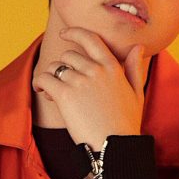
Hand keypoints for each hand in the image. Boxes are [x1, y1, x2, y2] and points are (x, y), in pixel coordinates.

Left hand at [31, 27, 147, 150]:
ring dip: (52, 77)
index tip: (64, 34)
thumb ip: (134, 68)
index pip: (91, 39)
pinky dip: (40, 83)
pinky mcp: (66, 95)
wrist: (116, 146)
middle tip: (63, 83)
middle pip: (69, 55)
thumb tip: (138, 47)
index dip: (74, 32)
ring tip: (55, 94)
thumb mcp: (136, 92)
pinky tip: (43, 92)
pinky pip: (45, 78)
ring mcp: (80, 81)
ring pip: (55, 67)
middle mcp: (95, 70)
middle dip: (63, 66)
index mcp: (112, 67)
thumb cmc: (126, 123)